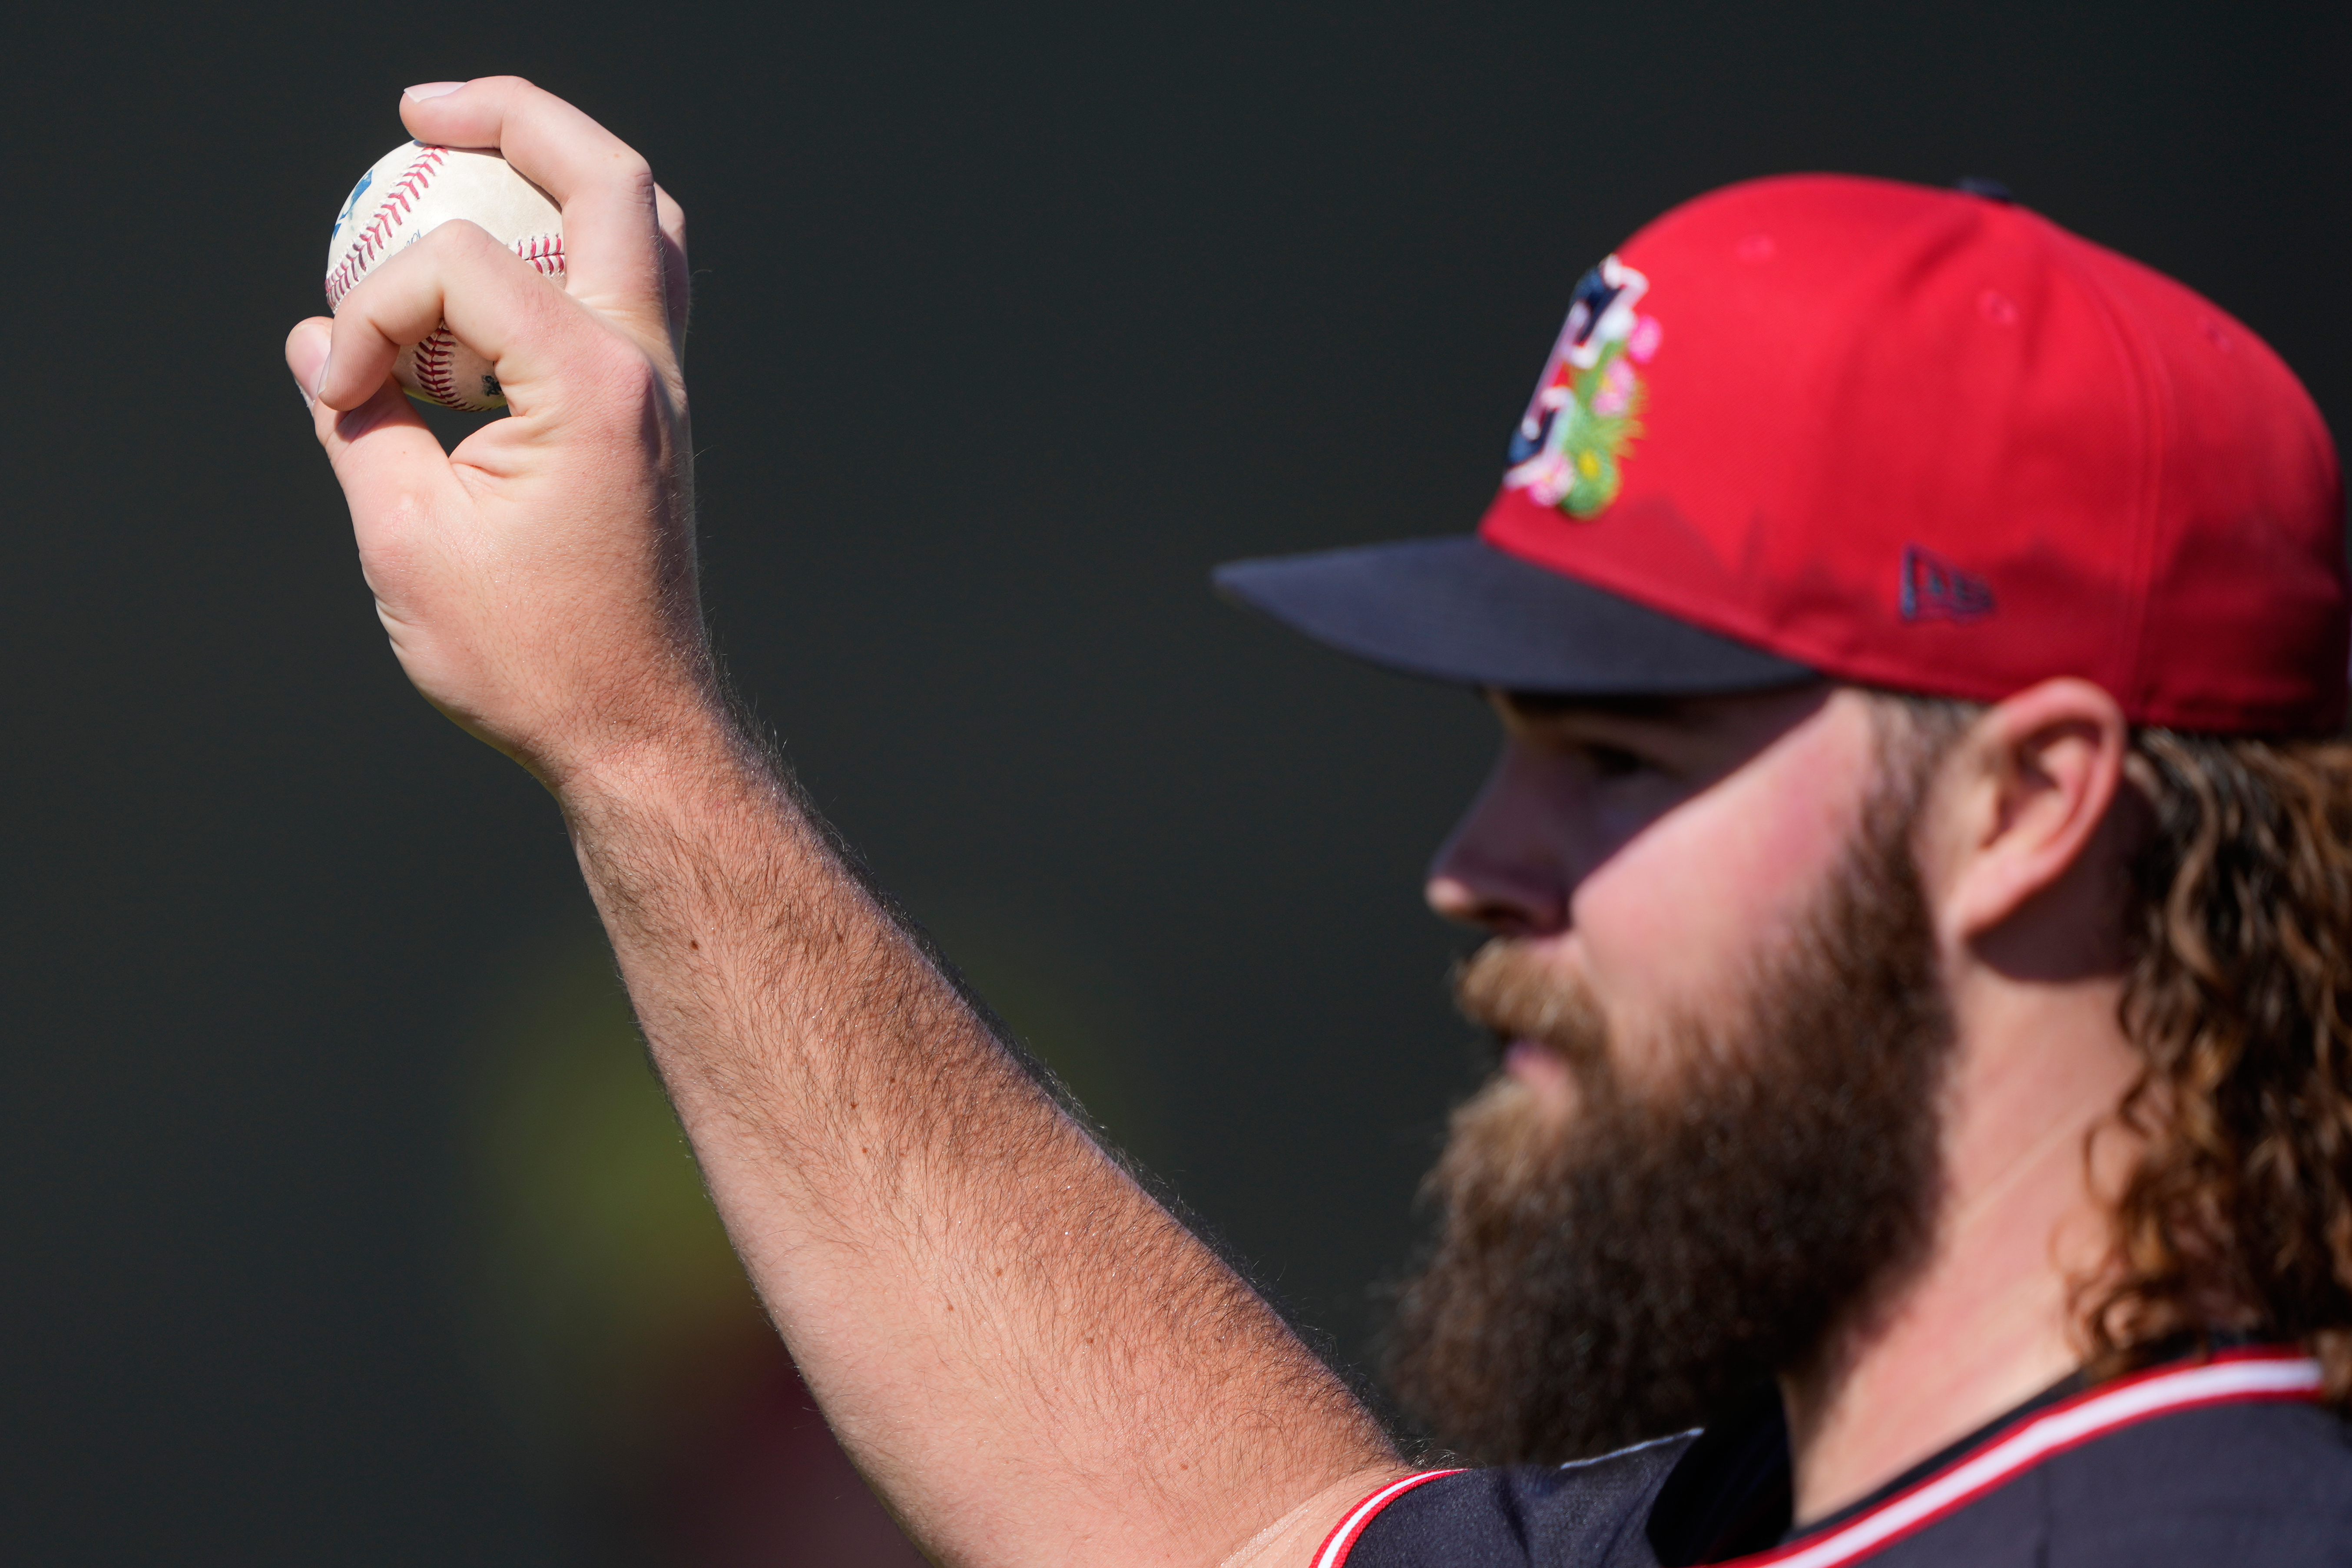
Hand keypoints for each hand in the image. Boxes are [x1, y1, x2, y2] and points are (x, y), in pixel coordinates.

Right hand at [287, 78, 701, 782]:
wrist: (633, 729)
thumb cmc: (529, 653)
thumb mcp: (404, 537)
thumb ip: (356, 421)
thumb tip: (320, 344)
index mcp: (591, 383)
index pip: (459, 262)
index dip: (374, 305)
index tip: (339, 390)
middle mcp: (646, 367)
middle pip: (608, 178)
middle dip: (512, 120)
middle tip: (420, 110)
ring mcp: (663, 389)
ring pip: (638, 225)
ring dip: (554, 176)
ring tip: (462, 164)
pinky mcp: (653, 415)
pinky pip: (624, 290)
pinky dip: (562, 254)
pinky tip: (492, 275)